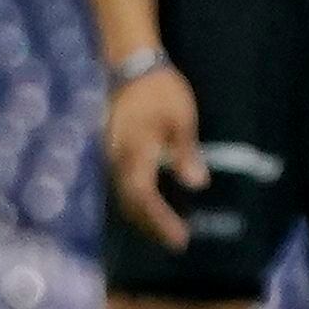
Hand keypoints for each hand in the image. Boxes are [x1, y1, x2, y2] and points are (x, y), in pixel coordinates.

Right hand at [105, 65, 207, 251]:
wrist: (131, 66)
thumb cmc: (161, 90)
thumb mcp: (181, 119)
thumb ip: (185, 152)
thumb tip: (197, 184)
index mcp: (135, 152)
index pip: (144, 197)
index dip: (160, 221)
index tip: (179, 239)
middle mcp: (117, 159)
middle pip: (130, 203)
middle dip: (151, 225)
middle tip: (175, 242)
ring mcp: (112, 155)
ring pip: (123, 195)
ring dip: (143, 215)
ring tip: (165, 230)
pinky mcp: (113, 150)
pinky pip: (122, 183)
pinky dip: (137, 199)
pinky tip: (151, 204)